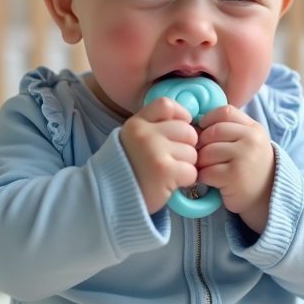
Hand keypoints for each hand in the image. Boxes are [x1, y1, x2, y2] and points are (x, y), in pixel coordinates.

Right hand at [121, 97, 199, 213]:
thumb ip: (155, 127)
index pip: (167, 105)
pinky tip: (170, 183)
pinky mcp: (165, 171)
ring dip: (186, 165)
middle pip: (187, 131)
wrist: (111, 198)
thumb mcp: (134, 139)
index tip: (178, 132)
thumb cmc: (129, 168)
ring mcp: (155, 152)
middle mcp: (145, 134)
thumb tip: (190, 124)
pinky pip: (191, 171)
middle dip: (186, 147)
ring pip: (192, 153)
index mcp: (136, 123)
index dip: (180, 116)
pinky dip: (185, 180)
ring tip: (167, 173)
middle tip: (171, 160)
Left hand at [196, 106, 274, 232]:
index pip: (225, 112)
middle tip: (204, 156)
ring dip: (201, 163)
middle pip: (212, 132)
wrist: (266, 197)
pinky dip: (203, 177)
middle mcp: (251, 140)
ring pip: (207, 152)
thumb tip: (195, 126)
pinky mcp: (235, 176)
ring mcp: (244, 157)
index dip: (209, 120)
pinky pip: (207, 171)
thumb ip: (229, 129)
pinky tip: (210, 180)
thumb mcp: (248, 143)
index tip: (204, 131)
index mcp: (254, 128)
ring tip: (208, 169)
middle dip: (202, 145)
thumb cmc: (250, 167)